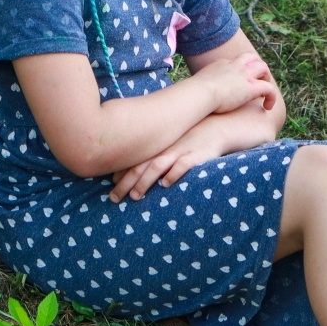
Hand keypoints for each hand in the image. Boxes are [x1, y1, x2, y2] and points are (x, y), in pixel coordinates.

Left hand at [108, 119, 227, 201]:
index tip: (110, 187)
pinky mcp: (196, 155)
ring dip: (144, 182)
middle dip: (125, 183)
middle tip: (113, 199)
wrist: (217, 126)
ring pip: (157, 166)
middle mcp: (164, 147)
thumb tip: (133, 170)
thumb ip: (154, 154)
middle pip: (140, 166)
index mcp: (156, 145)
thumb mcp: (170, 143)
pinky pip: (183, 164)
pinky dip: (174, 174)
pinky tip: (166, 185)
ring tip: (134, 196)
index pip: (132, 160)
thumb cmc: (189, 138)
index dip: (120, 174)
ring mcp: (179, 150)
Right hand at [195, 52, 277, 113]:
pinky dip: (271, 96)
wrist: (200, 93)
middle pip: (251, 58)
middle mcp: (234, 65)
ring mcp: (244, 75)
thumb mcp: (196, 85)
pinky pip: (269, 88)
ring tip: (264, 93)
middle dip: (256, 67)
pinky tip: (268, 107)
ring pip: (263, 68)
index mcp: (221, 64)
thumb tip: (193, 94)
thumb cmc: (194, 94)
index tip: (238, 82)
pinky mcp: (252, 87)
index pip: (235, 62)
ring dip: (266, 78)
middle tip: (256, 81)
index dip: (240, 70)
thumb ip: (199, 87)